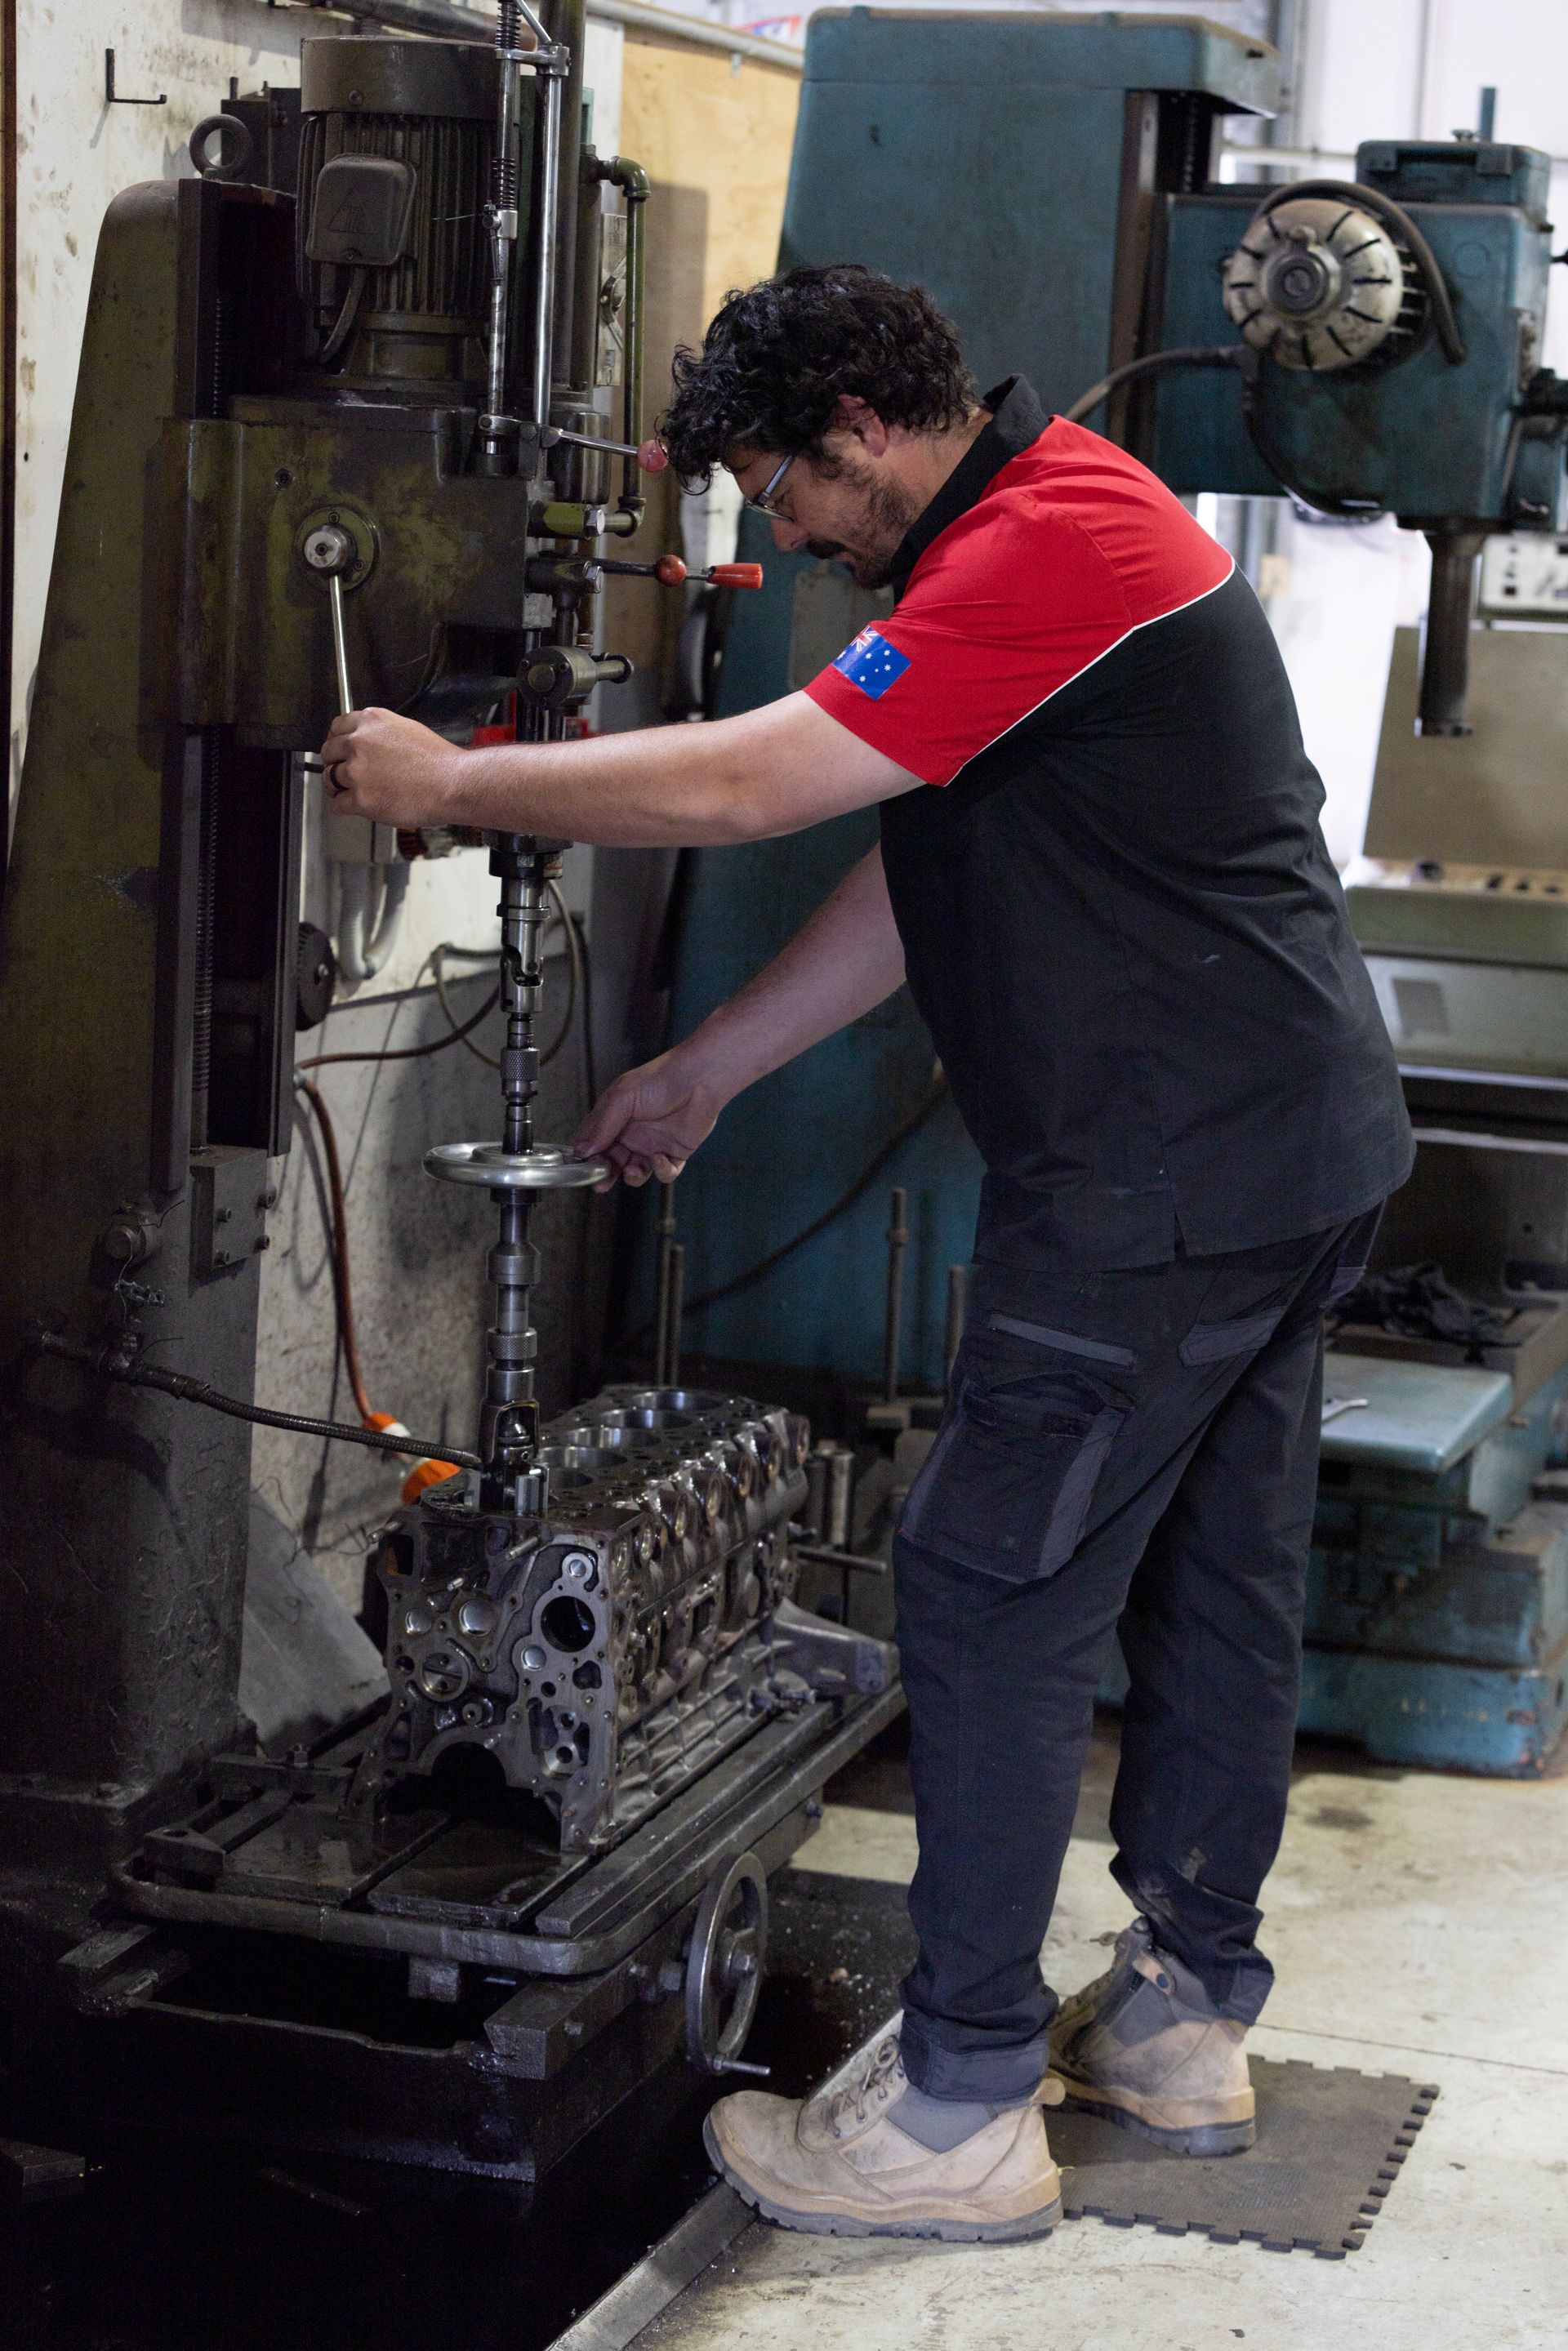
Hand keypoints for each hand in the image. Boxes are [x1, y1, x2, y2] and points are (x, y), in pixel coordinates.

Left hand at [321, 707, 465, 825]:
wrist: (451, 784)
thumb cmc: (438, 761)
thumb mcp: (407, 729)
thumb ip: (380, 733)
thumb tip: (369, 744)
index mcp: (370, 721)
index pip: (337, 727)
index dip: (337, 742)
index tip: (340, 751)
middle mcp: (358, 742)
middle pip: (329, 752)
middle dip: (335, 763)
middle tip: (345, 774)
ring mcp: (356, 771)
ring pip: (329, 779)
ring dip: (337, 787)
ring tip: (350, 793)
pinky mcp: (360, 799)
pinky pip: (337, 805)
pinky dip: (343, 808)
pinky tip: (355, 807)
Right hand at [571, 1048, 727, 1188]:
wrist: (699, 1079)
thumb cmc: (660, 1079)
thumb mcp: (622, 1098)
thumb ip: (602, 1126)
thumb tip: (582, 1150)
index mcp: (615, 1118)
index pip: (593, 1143)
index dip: (586, 1157)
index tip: (581, 1168)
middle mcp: (632, 1133)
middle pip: (613, 1162)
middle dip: (606, 1175)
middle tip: (601, 1182)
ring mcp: (653, 1144)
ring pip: (637, 1172)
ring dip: (633, 1177)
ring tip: (633, 1171)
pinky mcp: (676, 1152)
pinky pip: (665, 1173)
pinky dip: (661, 1171)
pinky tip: (660, 1158)